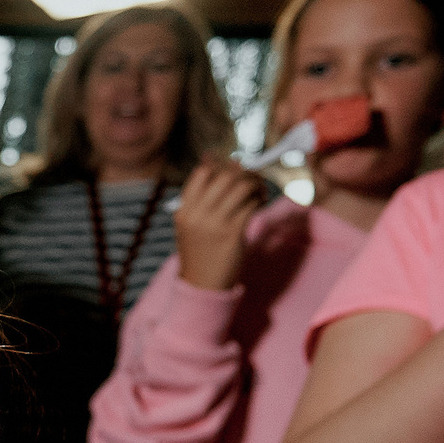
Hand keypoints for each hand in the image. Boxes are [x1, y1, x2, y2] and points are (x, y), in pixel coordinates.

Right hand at [172, 159, 265, 291]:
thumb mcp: (191, 224)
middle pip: (225, 176)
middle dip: (244, 173)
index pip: (203, 173)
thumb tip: (211, 158)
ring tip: (259, 191)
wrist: (201, 285)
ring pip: (241, 187)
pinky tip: (260, 203)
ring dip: (256, 184)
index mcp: (184, 210)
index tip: (234, 170)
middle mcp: (196, 214)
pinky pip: (251, 205)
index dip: (222, 166)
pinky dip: (259, 199)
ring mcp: (214, 224)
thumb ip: (200, 196)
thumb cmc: (199, 251)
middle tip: (254, 179)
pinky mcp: (232, 233)